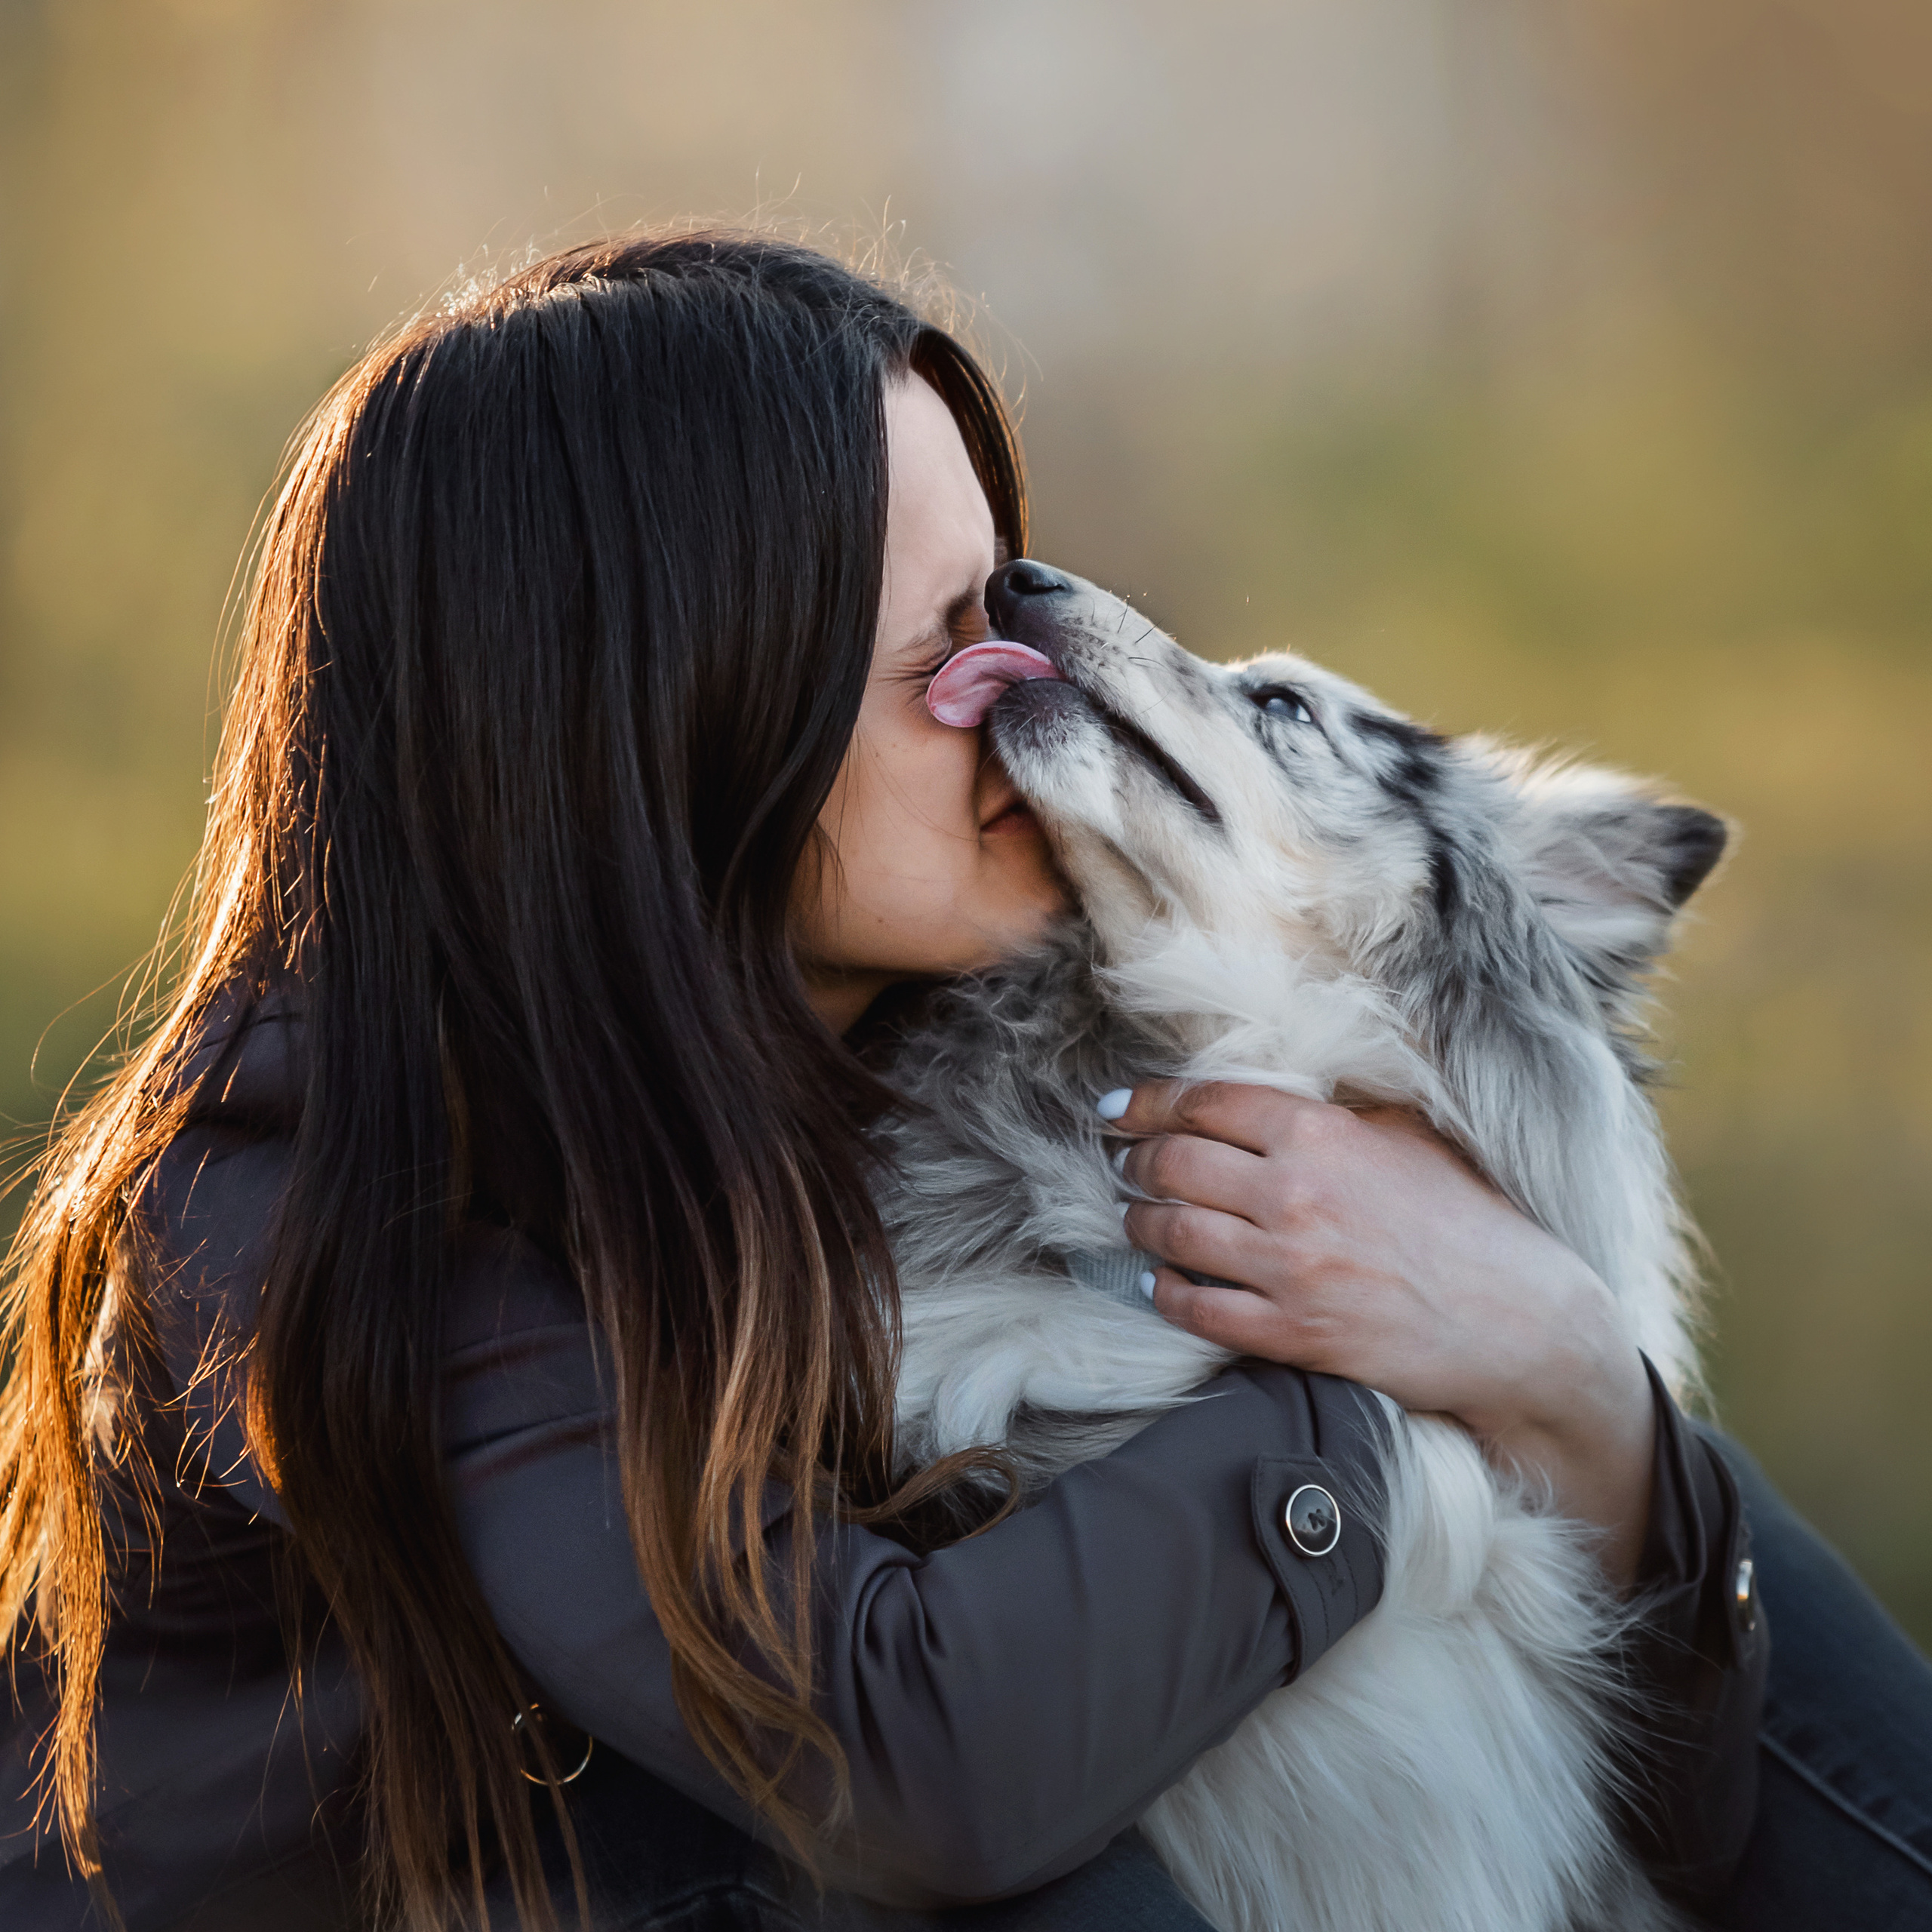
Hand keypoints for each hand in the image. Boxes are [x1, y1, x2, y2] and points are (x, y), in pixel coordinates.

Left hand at [1111, 1082, 1655, 1586]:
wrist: (1520, 1320)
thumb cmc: (1469, 1220)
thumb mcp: (1405, 1138)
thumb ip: (1332, 1113)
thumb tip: (1263, 1095)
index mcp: (1322, 1133)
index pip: (1206, 1103)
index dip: (1149, 1102)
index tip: (1118, 1107)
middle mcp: (1295, 1194)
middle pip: (1174, 1163)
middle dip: (1134, 1159)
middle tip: (1121, 1160)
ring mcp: (1289, 1268)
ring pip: (1172, 1233)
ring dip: (1139, 1220)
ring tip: (1132, 1213)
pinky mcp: (1292, 1333)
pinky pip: (1197, 1308)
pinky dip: (1163, 1291)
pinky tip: (1155, 1281)